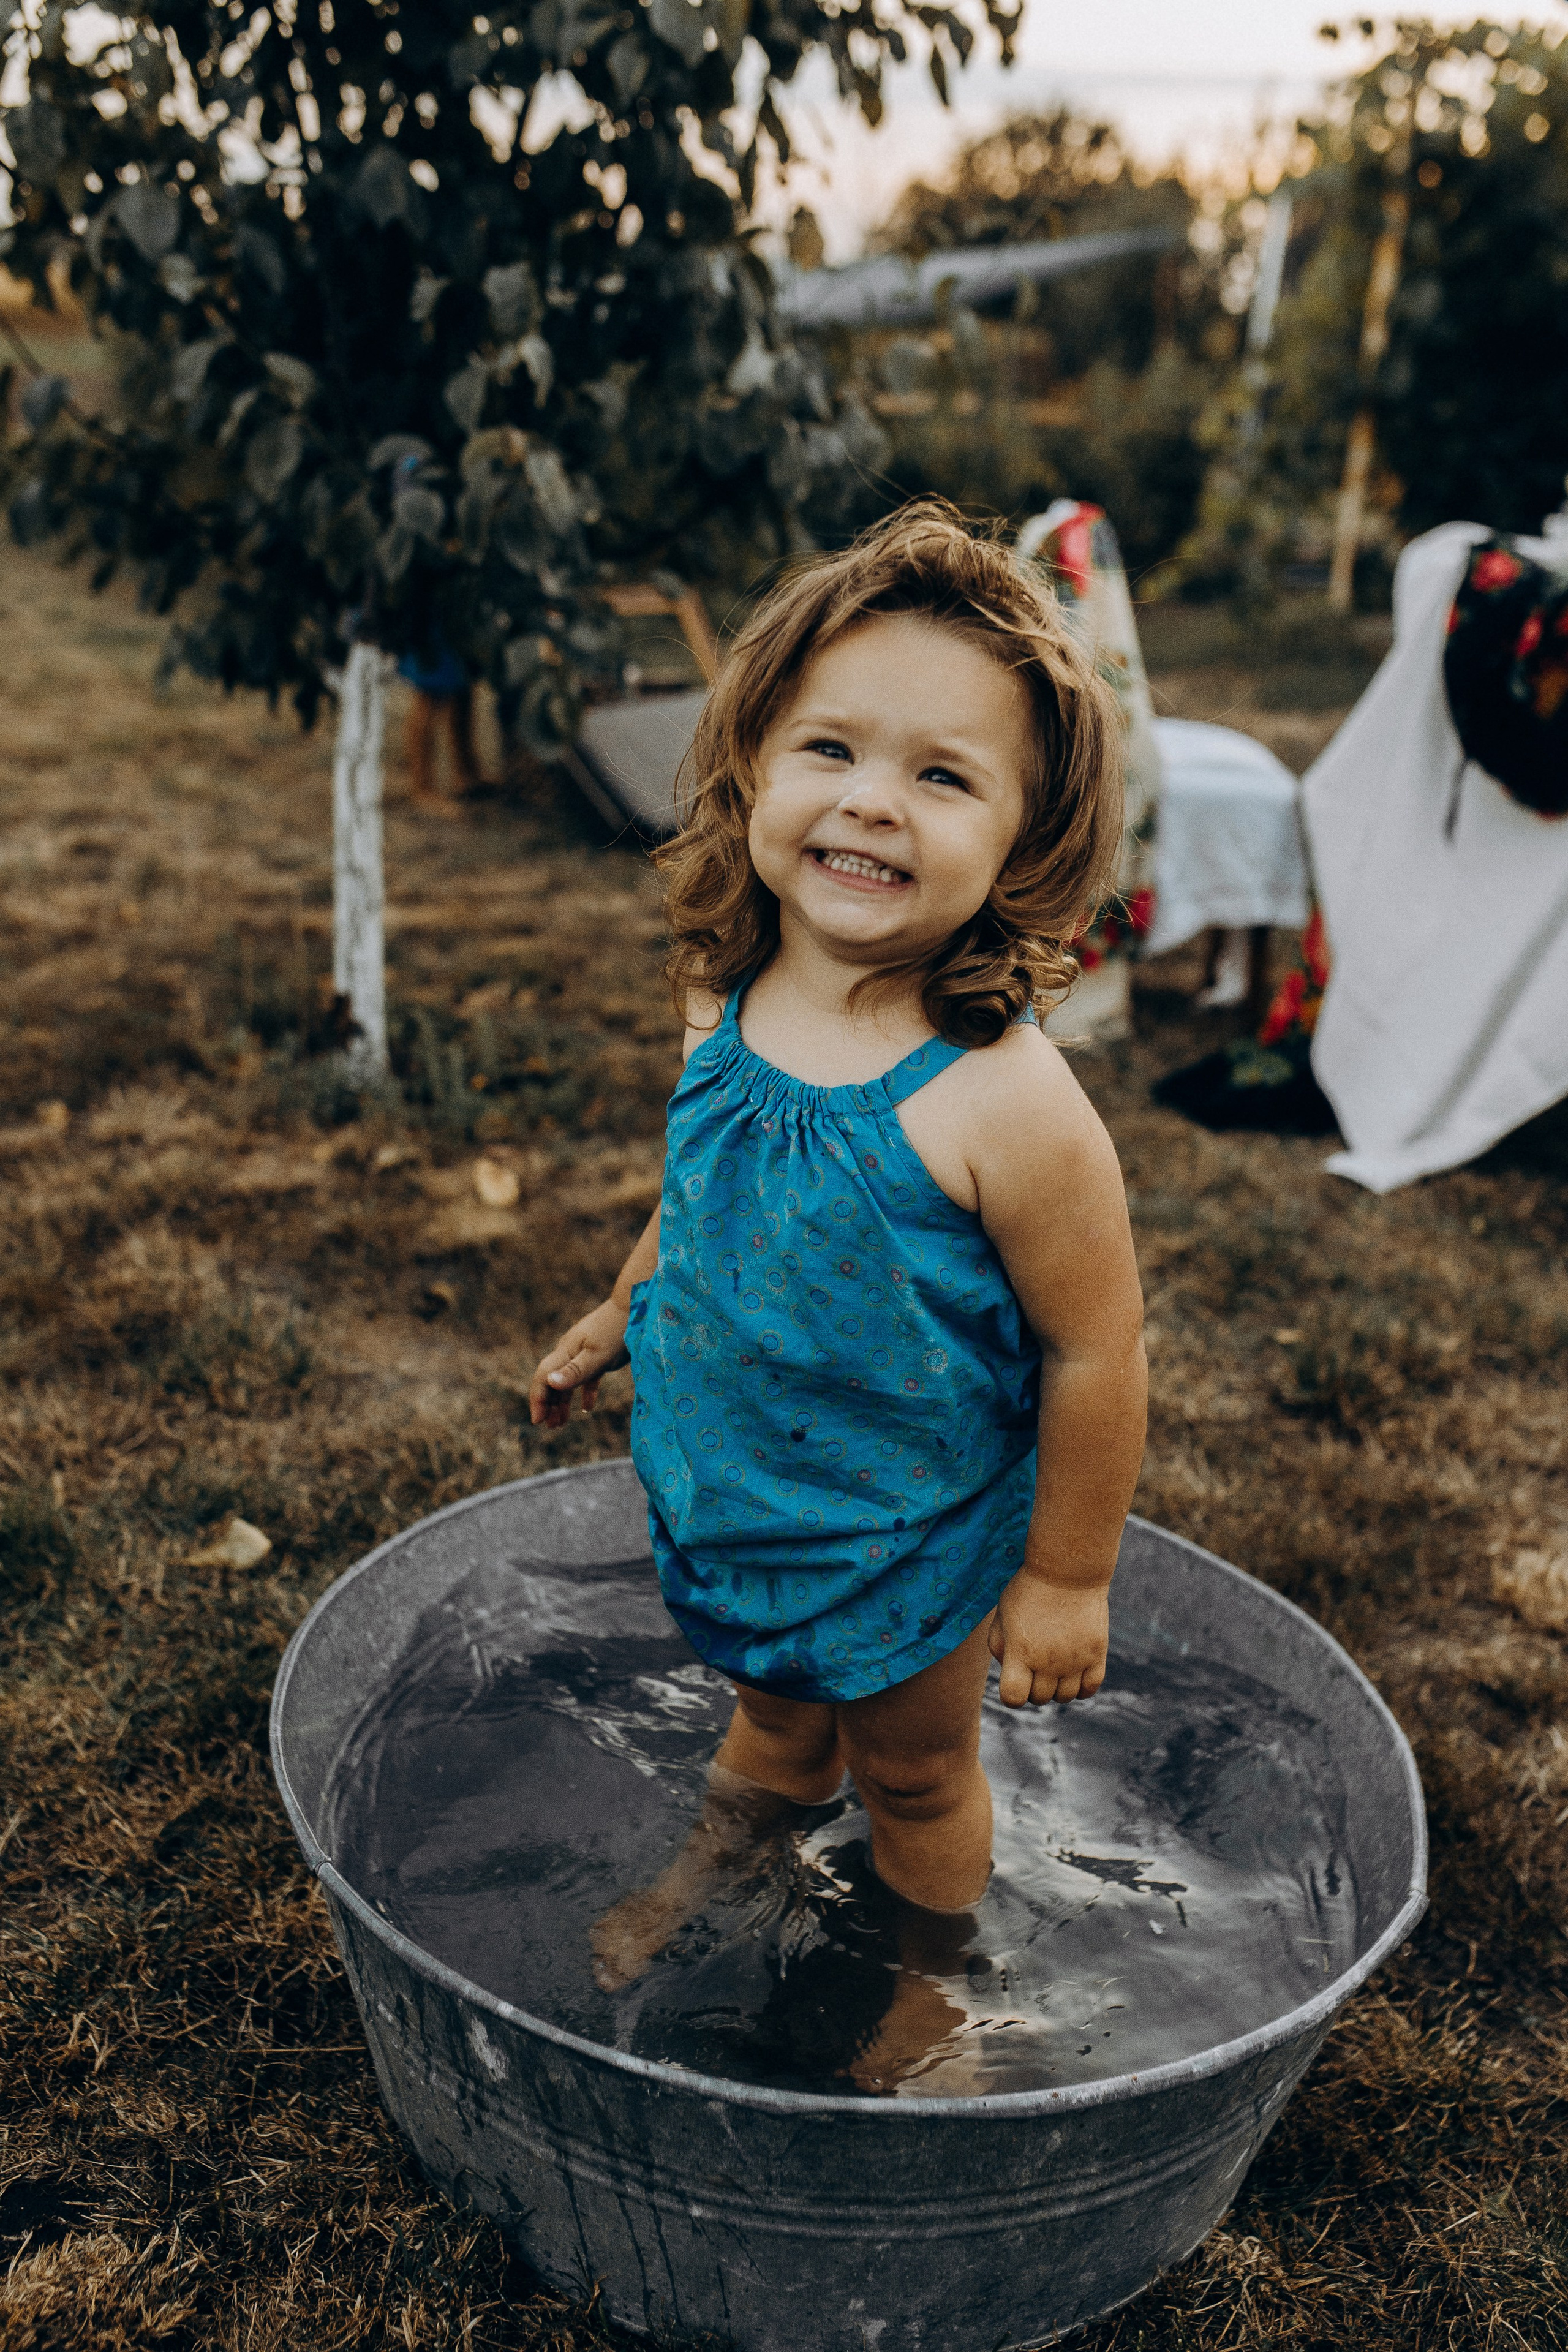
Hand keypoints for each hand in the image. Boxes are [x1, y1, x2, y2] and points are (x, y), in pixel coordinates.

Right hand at [528, 1299, 630, 1428]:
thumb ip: (575, 1371)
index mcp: (566, 1351)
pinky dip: (584, 1393)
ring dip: (562, 1402)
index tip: (538, 1421)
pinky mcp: (598, 1355)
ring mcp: (584, 1352)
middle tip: (548, 1426)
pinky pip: (586, 1378)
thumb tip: (550, 1383)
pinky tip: (587, 1408)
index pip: (543, 1378)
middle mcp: (570, 1352)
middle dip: (547, 1404)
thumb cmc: (617, 1331)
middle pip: (552, 1381)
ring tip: (560, 1422)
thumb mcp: (597, 1355)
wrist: (637, 1308)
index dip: (537, 1400)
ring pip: (567, 1381)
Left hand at [989, 1573, 1108, 1706]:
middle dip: (1032, 1688)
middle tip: (1033, 1668)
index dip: (1010, 1696)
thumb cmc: (1030, 1589)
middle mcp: (1048, 1662)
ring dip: (1055, 1688)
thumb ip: (999, 1644)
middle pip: (1039, 1698)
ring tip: (1053, 1668)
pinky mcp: (1096, 1654)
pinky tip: (1073, 1672)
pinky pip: (1090, 1689)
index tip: (1013, 1682)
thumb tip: (1008, 1670)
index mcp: (1021, 1652)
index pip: (1013, 1697)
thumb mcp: (1003, 1613)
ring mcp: (1075, 1660)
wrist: (1068, 1570)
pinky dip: (1080, 1688)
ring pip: (1064, 1697)